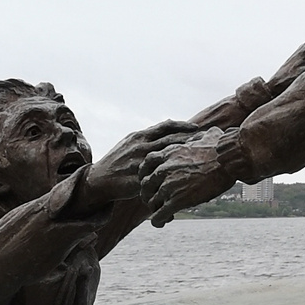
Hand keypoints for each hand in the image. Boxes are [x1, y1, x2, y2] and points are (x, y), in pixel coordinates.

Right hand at [85, 119, 200, 202]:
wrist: (99, 179)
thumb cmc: (119, 160)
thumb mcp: (132, 142)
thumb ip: (150, 135)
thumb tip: (170, 125)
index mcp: (139, 136)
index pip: (166, 126)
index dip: (183, 126)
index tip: (198, 129)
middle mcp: (140, 147)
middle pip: (170, 140)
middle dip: (189, 140)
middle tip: (206, 142)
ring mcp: (138, 163)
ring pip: (167, 158)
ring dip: (184, 157)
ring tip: (199, 159)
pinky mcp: (137, 179)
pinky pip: (158, 179)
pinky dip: (172, 178)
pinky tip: (185, 179)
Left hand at [139, 130, 236, 226]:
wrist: (227, 161)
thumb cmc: (221, 149)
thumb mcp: (205, 137)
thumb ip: (200, 137)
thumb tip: (210, 132)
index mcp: (167, 154)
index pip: (144, 166)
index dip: (147, 176)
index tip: (153, 183)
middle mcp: (163, 169)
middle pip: (145, 186)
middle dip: (149, 195)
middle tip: (155, 201)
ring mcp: (168, 185)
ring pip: (151, 202)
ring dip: (155, 209)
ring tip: (161, 214)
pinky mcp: (176, 200)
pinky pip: (159, 215)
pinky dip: (158, 220)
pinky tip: (161, 223)